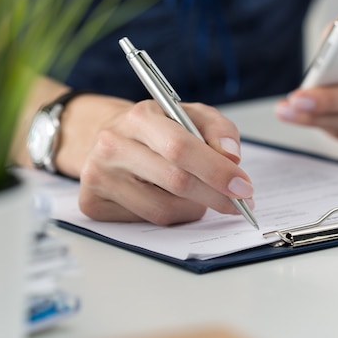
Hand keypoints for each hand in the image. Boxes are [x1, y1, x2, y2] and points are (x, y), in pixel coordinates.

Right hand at [56, 95, 253, 224]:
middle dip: (216, 195)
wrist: (110, 140)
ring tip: (201, 195)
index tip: (244, 186)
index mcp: (139, 117)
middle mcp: (112, 146)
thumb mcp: (190, 115)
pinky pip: (148, 221)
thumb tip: (232, 156)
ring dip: (194, 207)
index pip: (181, 147)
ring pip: (164, 209)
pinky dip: (172, 215)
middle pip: (175, 181)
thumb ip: (218, 129)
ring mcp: (98, 177)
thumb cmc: (157, 129)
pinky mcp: (93, 203)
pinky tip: (171, 199)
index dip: (217, 170)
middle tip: (239, 203)